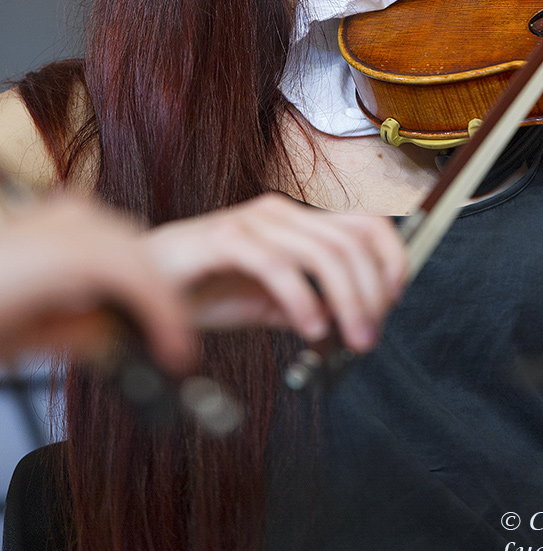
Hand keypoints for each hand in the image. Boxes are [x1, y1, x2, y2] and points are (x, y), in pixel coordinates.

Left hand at [0, 191, 194, 372]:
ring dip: (132, 265)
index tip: (174, 345)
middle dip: (153, 286)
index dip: (161, 303)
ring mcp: (25, 216)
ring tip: (140, 313)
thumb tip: (121, 337)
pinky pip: (77, 221)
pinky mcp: (21, 220)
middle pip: (119, 238)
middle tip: (166, 335)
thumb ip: (72, 337)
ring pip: (103, 223)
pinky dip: (103, 249)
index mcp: (27, 260)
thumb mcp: (8, 347)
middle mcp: (28, 226)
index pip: (122, 264)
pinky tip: (101, 286)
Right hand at [145, 192, 407, 351]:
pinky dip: (301, 299)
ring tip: (348, 338)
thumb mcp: (269, 302)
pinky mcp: (224, 239)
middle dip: (370, 292)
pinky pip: (277, 265)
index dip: (391, 258)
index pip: (364, 223)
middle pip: (350, 241)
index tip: (394, 298)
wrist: (140, 286)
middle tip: (369, 335)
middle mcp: (279, 212)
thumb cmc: (201, 289)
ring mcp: (252, 221)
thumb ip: (309, 304)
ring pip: (322, 252)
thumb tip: (350, 321)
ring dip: (346, 300)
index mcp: (295, 221)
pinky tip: (308, 328)